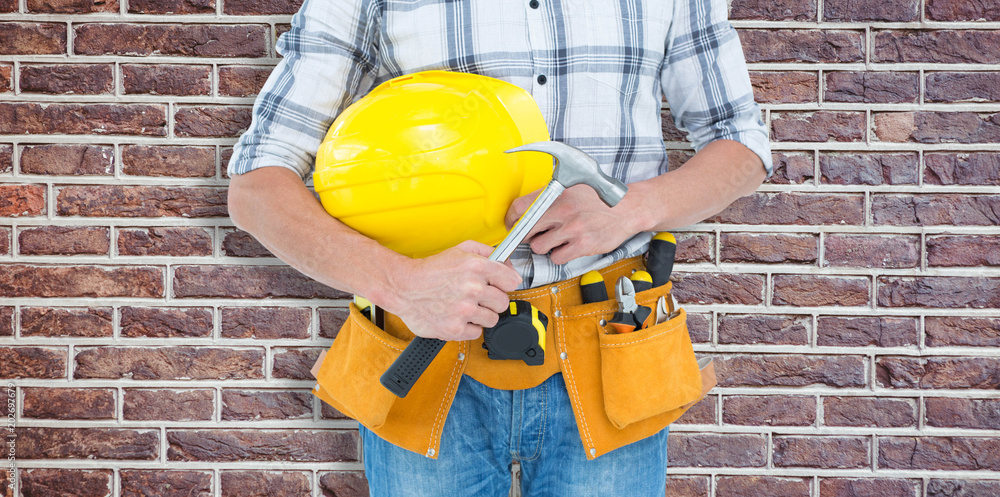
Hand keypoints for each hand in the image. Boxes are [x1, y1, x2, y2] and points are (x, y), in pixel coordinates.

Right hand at [385, 240, 521, 340]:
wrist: (404, 287)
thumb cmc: (431, 270)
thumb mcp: (460, 250)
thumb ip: (488, 252)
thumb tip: (509, 266)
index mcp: (476, 267)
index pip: (512, 281)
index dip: (505, 284)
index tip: (498, 286)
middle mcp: (472, 288)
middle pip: (503, 303)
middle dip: (492, 300)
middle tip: (478, 297)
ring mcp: (464, 310)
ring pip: (492, 319)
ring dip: (481, 315)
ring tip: (465, 307)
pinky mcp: (455, 328)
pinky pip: (477, 332)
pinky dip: (468, 327)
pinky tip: (457, 316)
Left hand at [504, 184, 647, 264]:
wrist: (628, 208)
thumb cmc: (599, 199)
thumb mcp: (573, 188)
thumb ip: (550, 197)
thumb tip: (525, 210)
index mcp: (558, 193)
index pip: (520, 208)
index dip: (512, 219)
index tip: (513, 224)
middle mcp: (563, 210)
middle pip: (526, 230)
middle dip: (527, 235)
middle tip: (535, 234)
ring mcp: (573, 229)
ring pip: (539, 247)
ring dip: (545, 246)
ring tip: (556, 240)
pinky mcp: (583, 245)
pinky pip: (557, 258)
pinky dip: (560, 255)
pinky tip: (568, 246)